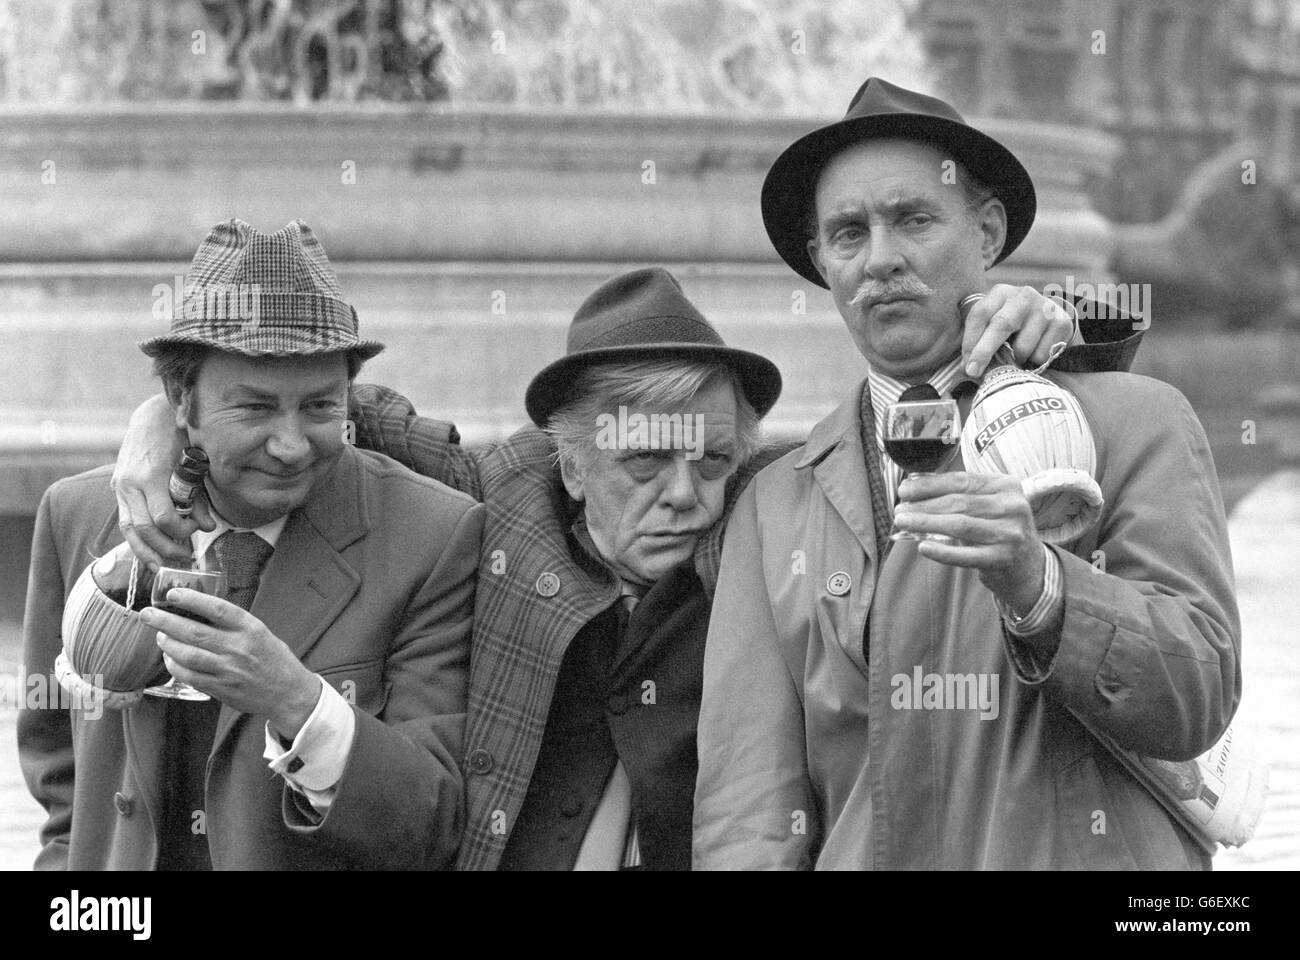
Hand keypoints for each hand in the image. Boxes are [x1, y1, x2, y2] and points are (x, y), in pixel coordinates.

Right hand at [111, 393, 215, 568]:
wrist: (152, 415)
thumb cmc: (180, 437)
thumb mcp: (195, 464)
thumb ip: (199, 497)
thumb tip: (208, 526)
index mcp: (151, 476)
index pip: (162, 518)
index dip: (181, 531)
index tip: (196, 530)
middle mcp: (130, 483)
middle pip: (143, 529)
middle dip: (164, 548)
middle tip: (185, 556)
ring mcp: (121, 485)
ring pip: (128, 529)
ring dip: (145, 551)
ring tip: (162, 566)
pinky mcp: (118, 487)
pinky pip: (125, 520)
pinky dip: (137, 539)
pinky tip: (149, 551)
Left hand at [140, 588, 320, 738]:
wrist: (288, 692)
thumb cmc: (273, 658)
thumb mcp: (260, 632)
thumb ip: (233, 624)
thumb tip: (197, 611)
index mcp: (250, 628)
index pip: (217, 609)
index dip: (192, 600)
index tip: (172, 594)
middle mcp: (238, 647)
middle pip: (194, 632)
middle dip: (166, 621)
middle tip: (147, 614)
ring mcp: (228, 670)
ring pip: (188, 655)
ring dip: (167, 644)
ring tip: (159, 635)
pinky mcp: (221, 688)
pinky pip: (190, 676)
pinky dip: (175, 666)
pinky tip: (170, 659)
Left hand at [894, 472, 1044, 611]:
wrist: (1028, 566)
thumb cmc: (998, 529)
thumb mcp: (989, 505)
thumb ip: (960, 494)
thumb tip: (913, 488)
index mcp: (1006, 486)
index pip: (961, 480)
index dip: (929, 485)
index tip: (904, 489)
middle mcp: (1012, 507)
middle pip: (958, 502)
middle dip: (923, 505)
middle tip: (899, 510)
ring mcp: (1010, 534)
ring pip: (960, 525)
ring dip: (926, 523)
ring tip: (903, 522)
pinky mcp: (1003, 559)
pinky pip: (966, 555)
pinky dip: (942, 551)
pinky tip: (922, 547)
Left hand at [961, 285, 1076, 377]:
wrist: (1050, 319)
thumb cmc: (1012, 326)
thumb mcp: (992, 324)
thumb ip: (977, 341)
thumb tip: (966, 369)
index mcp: (1000, 293)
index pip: (981, 314)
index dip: (971, 340)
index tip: (966, 364)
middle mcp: (1023, 296)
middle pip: (1001, 325)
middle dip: (984, 351)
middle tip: (973, 371)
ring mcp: (1045, 308)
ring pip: (1022, 346)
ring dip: (1014, 360)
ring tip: (1016, 356)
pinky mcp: (1061, 322)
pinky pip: (1041, 354)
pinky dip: (1034, 361)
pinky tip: (1035, 351)